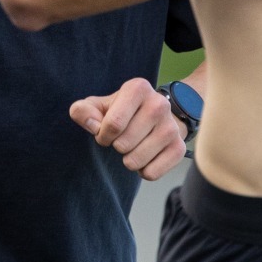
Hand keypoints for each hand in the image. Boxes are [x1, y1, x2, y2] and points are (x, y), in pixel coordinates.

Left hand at [70, 78, 188, 179]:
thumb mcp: (98, 106)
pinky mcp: (179, 148)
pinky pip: (151, 173)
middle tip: (121, 138)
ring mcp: (171, 127)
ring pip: (135, 161)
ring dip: (127, 159)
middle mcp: (159, 104)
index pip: (113, 124)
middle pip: (123, 144)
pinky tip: (145, 156)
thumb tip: (92, 125)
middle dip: (115, 146)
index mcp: (138, 88)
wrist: (155, 116)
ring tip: (133, 146)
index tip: (104, 131)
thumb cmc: (120, 111)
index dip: (102, 134)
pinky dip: (142, 171)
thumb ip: (83, 111)